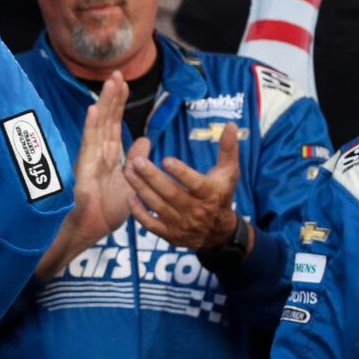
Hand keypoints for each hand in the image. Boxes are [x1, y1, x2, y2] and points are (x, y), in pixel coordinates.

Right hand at [34, 73, 129, 279]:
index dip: (119, 103)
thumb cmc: (105, 212)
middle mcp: (99, 153)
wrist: (91, 230)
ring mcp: (90, 159)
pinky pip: (88, 144)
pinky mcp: (84, 168)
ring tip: (110, 82)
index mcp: (110, 156)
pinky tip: (94, 110)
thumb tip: (146, 140)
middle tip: (118, 73)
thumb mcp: (129, 183)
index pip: (116, 124)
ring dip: (105, 104)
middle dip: (113, 96)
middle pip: (108, 119)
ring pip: (99, 126)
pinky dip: (92, 127)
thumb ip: (135, 161)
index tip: (124, 83)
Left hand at [124, 122, 242, 251]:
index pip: (194, 183)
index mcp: (210, 194)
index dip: (181, 173)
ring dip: (141, 190)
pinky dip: (139, 213)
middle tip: (136, 161)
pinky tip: (130, 197)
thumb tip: (230, 124)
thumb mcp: (229, 172)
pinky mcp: (169, 234)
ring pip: (158, 206)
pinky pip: (151, 225)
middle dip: (152, 177)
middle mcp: (196, 211)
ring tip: (128, 172)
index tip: (166, 160)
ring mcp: (181, 224)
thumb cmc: (221, 195)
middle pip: (171, 194)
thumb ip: (228, 148)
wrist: (219, 232)